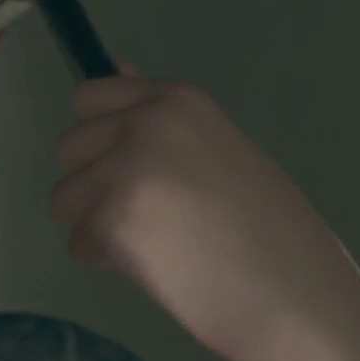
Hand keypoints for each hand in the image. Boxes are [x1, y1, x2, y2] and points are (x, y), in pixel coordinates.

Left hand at [52, 62, 359, 360]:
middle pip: (68, 148)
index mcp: (175, 99)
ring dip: (98, 225)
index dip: (100, 139)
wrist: (294, 294)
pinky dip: (108, 260)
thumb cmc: (263, 227)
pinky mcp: (113, 217)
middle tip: (155, 213)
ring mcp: (126, 167)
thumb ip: (154, 112)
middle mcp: (145, 122)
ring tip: (159, 240)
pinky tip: (159, 265)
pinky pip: (78, 242)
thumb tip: (115, 66)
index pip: (87, 98)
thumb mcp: (211, 146)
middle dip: (95, 186)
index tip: (135, 168)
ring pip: (65, 198)